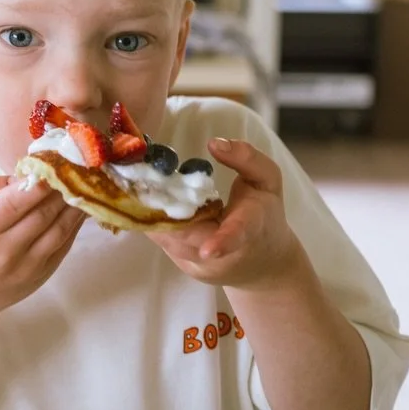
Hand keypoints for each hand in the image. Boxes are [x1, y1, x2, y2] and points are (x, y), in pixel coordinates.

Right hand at [0, 176, 85, 323]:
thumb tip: (20, 178)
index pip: (14, 203)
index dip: (37, 184)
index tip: (52, 164)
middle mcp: (4, 253)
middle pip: (41, 215)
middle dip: (60, 188)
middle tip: (73, 167)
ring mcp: (26, 268)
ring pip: (59, 231)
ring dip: (74, 205)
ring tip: (82, 183)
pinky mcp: (41, 276)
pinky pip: (64, 246)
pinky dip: (74, 225)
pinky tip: (80, 206)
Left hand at [148, 138, 303, 291]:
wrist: (264, 261)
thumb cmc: (265, 215)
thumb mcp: (267, 180)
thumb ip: (246, 158)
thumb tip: (213, 143)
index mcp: (250, 229)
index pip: (238, 235)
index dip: (223, 242)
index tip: (208, 250)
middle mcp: (224, 255)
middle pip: (186, 236)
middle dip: (162, 208)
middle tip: (142, 178)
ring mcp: (201, 265)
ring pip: (167, 238)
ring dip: (152, 212)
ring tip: (141, 185)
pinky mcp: (185, 266)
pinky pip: (163, 240)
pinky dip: (153, 219)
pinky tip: (148, 200)